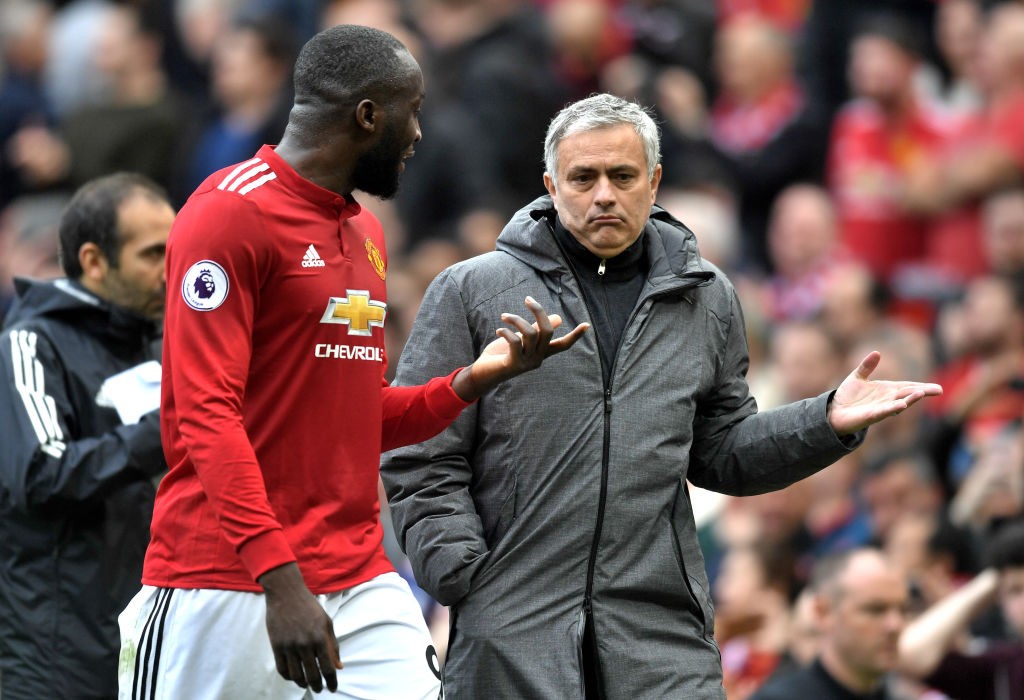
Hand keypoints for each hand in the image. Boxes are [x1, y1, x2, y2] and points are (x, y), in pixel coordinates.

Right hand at [259, 563, 341, 692]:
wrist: (286, 594)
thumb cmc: (310, 607)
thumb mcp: (327, 623)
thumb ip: (333, 646)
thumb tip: (338, 667)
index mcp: (320, 638)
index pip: (327, 668)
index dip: (331, 681)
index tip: (332, 688)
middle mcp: (305, 644)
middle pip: (312, 675)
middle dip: (318, 686)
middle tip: (320, 689)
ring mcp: (289, 646)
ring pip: (296, 675)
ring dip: (303, 683)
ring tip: (308, 684)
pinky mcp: (276, 646)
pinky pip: (282, 669)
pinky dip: (289, 677)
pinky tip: (295, 677)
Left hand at [452, 296, 588, 401]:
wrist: (483, 375)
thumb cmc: (502, 355)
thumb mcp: (521, 340)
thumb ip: (537, 330)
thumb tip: (557, 319)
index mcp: (542, 353)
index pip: (563, 345)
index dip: (575, 335)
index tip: (587, 325)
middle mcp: (537, 359)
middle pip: (547, 331)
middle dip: (538, 311)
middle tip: (527, 299)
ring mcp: (526, 363)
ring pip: (530, 334)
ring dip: (516, 320)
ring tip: (504, 316)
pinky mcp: (513, 364)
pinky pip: (515, 342)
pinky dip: (506, 332)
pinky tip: (499, 330)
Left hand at [828, 351, 941, 435]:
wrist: (834, 411)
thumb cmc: (848, 396)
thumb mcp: (858, 377)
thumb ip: (867, 366)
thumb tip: (877, 352)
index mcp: (886, 390)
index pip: (907, 387)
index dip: (921, 386)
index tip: (937, 387)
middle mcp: (886, 400)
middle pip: (907, 395)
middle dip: (922, 392)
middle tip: (939, 390)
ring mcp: (880, 409)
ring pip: (898, 404)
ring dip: (909, 400)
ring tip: (921, 393)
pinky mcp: (870, 416)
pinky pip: (883, 412)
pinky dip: (892, 409)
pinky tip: (901, 406)